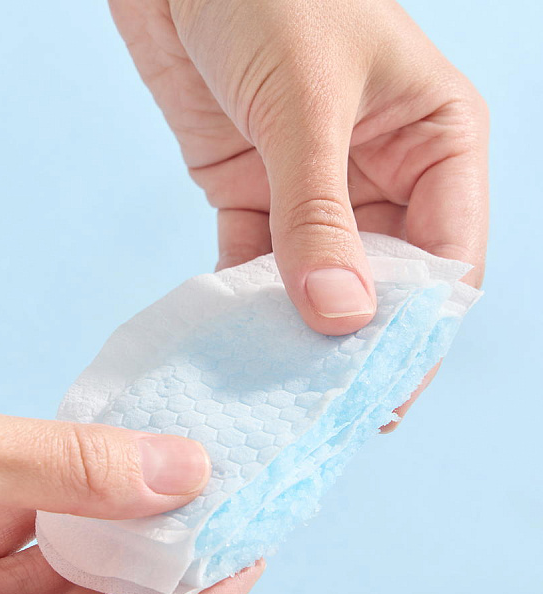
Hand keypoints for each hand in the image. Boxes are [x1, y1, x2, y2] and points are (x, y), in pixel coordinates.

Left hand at [109, 0, 487, 426]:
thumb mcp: (306, 101)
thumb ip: (319, 213)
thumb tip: (337, 315)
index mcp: (435, 142)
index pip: (445, 262)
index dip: (417, 333)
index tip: (381, 393)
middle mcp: (385, 176)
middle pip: (383, 286)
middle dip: (355, 345)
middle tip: (326, 408)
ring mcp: (319, 191)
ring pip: (320, 284)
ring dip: (296, 334)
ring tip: (277, 393)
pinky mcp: (256, 194)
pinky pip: (258, 266)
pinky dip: (245, 305)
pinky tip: (232, 346)